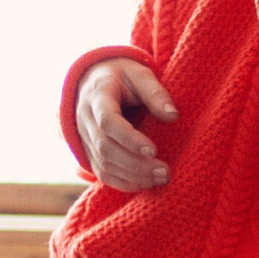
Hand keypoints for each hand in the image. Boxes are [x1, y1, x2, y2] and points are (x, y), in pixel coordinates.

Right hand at [76, 56, 176, 190]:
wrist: (94, 82)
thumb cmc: (122, 77)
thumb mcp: (139, 74)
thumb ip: (155, 92)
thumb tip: (173, 116)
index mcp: (97, 96)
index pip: (107, 121)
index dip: (129, 138)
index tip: (153, 149)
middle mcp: (85, 119)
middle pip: (106, 148)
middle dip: (136, 163)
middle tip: (164, 171)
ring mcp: (85, 139)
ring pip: (103, 164)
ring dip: (133, 176)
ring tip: (160, 178)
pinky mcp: (90, 153)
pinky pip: (102, 174)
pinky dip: (123, 183)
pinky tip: (145, 184)